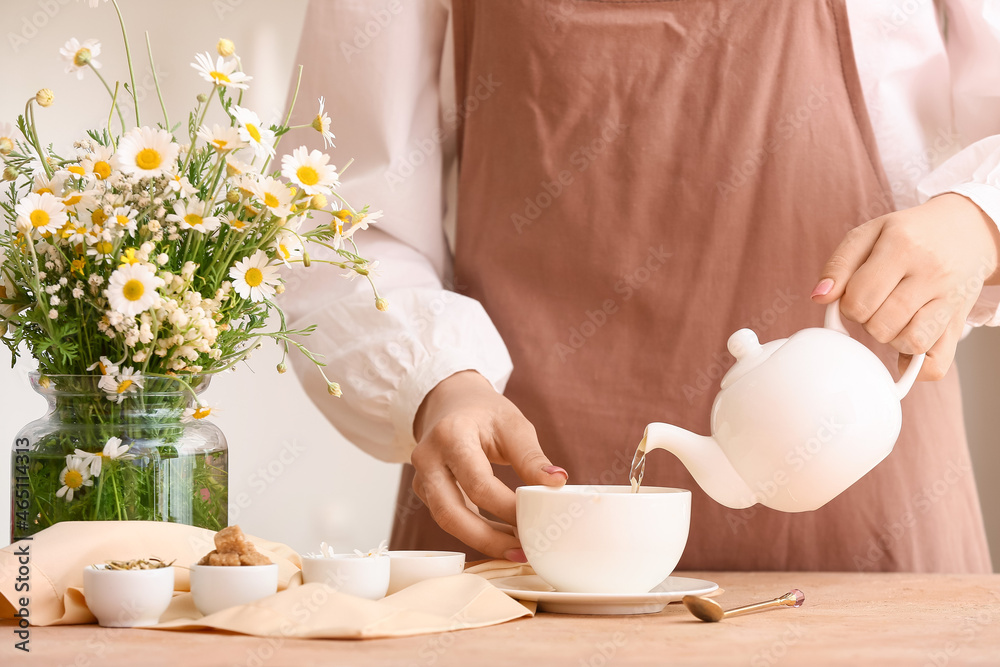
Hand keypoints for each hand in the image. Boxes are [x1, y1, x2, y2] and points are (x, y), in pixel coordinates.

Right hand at [410, 370, 567, 559]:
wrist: (452, 402)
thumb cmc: (485, 412)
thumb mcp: (513, 425)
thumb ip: (531, 457)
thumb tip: (557, 483)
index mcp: (451, 436)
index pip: (478, 483)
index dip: (507, 508)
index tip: (536, 520)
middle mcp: (428, 457)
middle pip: (450, 512)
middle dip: (488, 538)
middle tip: (522, 551)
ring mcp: (420, 476)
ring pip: (445, 520)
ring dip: (482, 540)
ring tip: (516, 549)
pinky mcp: (424, 490)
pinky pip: (447, 517)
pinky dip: (475, 531)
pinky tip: (502, 536)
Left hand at [812, 193, 999, 379]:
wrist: (967, 230)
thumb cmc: (910, 234)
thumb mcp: (870, 234)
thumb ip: (839, 265)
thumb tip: (819, 298)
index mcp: (902, 247)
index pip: (859, 299)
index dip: (847, 304)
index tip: (856, 295)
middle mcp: (932, 274)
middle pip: (881, 326)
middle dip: (868, 321)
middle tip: (877, 304)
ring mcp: (950, 300)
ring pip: (910, 344)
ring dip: (892, 339)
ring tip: (894, 319)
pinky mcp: (961, 322)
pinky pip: (937, 364)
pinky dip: (917, 367)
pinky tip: (908, 349)